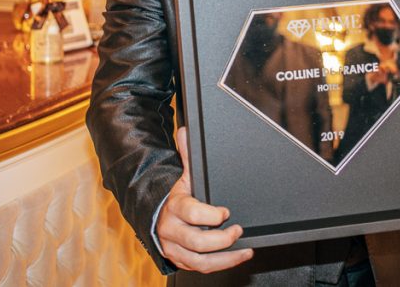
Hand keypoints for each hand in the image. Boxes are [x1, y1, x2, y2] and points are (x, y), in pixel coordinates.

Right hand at [155, 127, 253, 272]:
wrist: (156, 218)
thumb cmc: (176, 197)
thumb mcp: (183, 177)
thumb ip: (187, 155)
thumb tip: (187, 131)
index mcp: (175, 207)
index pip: (191, 213)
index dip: (211, 215)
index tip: (226, 212)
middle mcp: (172, 230)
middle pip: (197, 241)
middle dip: (222, 238)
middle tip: (237, 230)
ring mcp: (176, 248)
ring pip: (200, 261)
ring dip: (226, 256)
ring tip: (243, 248)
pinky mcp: (181, 261)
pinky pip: (202, 268)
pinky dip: (223, 264)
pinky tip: (239, 256)